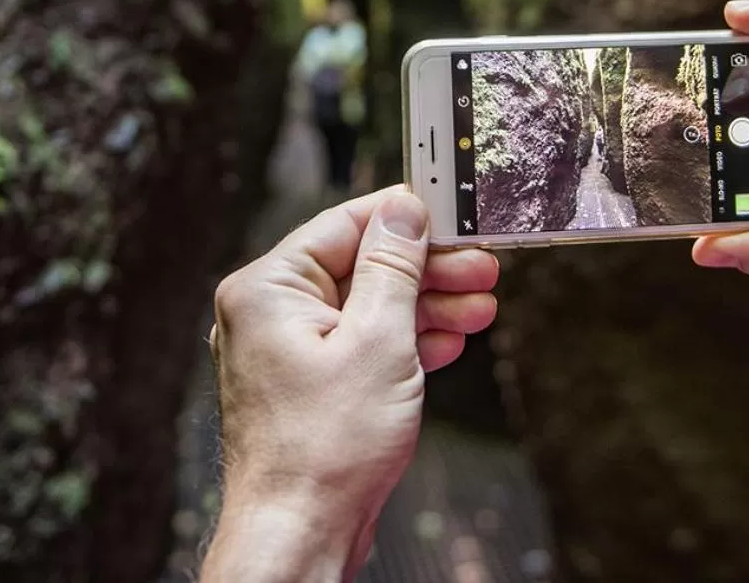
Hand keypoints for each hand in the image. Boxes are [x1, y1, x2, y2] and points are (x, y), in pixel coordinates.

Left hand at [202, 188, 498, 580]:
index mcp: (267, 290)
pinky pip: (359, 347)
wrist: (299, 537)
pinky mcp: (307, 389)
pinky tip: (447, 342)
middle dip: (426, 270)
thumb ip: (393, 269)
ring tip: (478, 309)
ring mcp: (285, 354)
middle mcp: (267, 316)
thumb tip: (403, 213)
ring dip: (425, 308)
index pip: (344, 225)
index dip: (404, 217)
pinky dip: (403, 344)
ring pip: (365, 309)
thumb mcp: (378, 342)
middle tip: (481, 268)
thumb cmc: (323, 451)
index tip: (452, 211)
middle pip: (359, 267)